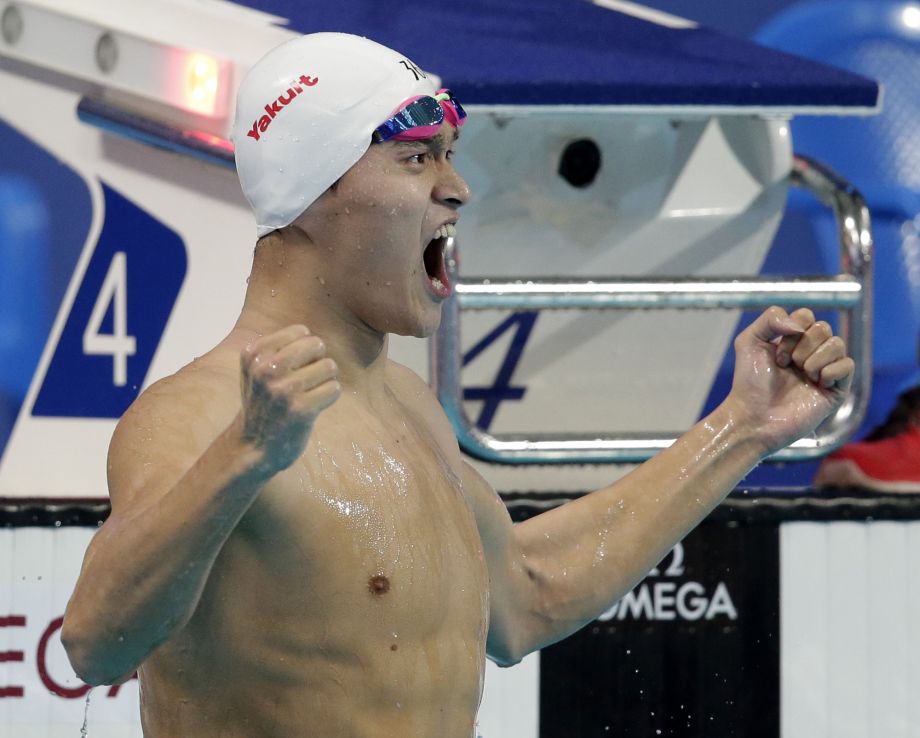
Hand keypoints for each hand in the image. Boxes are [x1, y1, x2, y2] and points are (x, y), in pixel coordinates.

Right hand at [239, 325, 339, 471]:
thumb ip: (280, 347)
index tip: (293, 368)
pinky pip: (334, 388)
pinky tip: (313, 407)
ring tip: (309, 394)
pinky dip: (329, 397)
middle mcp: (266, 369)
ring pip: (329, 366)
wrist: (254, 446)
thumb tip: (316, 338)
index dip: (305, 349)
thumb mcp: (257, 368)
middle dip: (319, 361)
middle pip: (317, 345)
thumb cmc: (264, 402)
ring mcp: (283, 390)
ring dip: (325, 380)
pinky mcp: (300, 410)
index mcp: (254, 354)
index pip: (301, 331)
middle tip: (307, 380)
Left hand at [726, 306, 854, 454]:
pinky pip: (848, 365)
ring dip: (814, 360)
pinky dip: (830, 372)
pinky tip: (816, 385)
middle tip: (786, 366)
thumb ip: (770, 318)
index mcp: (792, 341)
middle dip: (801, 346)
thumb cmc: (749, 382)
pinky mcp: (837, 389)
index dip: (791, 331)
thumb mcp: (749, 341)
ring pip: (837, 343)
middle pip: (823, 328)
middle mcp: (811, 353)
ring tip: (801, 376)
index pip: (806, 316)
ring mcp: (825, 370)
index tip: (776, 354)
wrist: (755, 416)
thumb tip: (799, 324)